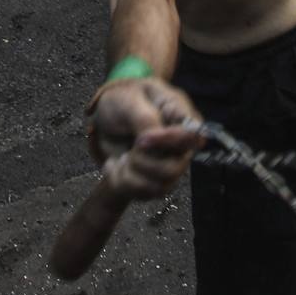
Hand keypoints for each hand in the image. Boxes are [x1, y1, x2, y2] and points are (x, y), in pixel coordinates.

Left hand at [86, 78, 204, 198]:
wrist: (104, 121)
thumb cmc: (122, 101)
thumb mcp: (129, 100)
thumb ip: (145, 118)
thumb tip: (153, 139)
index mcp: (180, 116)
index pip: (192, 136)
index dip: (168, 141)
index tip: (141, 140)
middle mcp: (181, 144)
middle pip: (174, 168)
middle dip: (142, 160)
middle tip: (131, 146)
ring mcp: (170, 165)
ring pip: (159, 186)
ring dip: (131, 173)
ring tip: (122, 157)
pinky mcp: (156, 181)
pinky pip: (143, 194)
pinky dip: (123, 182)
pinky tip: (118, 166)